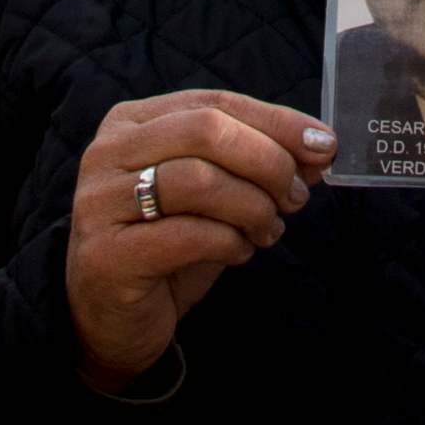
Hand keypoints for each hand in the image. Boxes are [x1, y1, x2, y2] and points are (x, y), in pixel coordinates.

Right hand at [64, 89, 334, 390]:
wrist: (110, 320)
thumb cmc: (168, 248)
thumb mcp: (216, 196)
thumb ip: (258, 165)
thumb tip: (319, 147)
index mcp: (132, 123)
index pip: (215, 103)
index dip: (277, 121)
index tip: (324, 145)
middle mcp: (107, 154)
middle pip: (207, 132)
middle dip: (268, 161)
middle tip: (297, 196)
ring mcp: (100, 203)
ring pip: (199, 180)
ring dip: (253, 206)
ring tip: (269, 230)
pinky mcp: (107, 255)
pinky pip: (188, 235)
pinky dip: (229, 242)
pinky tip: (238, 253)